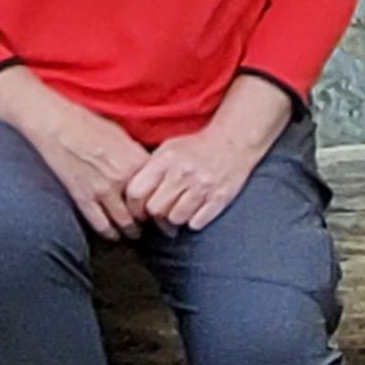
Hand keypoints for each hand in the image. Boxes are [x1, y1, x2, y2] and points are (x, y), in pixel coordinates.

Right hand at [0, 67, 153, 237]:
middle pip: (144, 211)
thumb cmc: (88, 124)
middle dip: (149, 221)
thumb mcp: (122, 136)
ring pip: (125, 223)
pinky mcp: (83, 198)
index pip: (158, 192)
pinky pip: (101, 225)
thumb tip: (149, 173)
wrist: (56, 124)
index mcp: (136, 160)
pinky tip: (113, 235)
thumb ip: (136, 157)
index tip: (163, 209)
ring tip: (134, 233)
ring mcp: (102, 190)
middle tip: (153, 227)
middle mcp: (123, 178)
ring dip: (131, 231)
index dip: (162, 203)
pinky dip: (110, 234)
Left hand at [119, 83, 292, 232]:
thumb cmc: (196, 147)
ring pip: (175, 219)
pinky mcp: (219, 199)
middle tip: (157, 217)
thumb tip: (130, 195)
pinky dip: (192, 222)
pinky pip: (196, 223)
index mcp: (165, 159)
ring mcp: (202, 187)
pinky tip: (193, 213)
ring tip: (176, 214)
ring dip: (173, 221)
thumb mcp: (168, 149)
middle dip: (154, 217)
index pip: (136, 191)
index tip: (137, 212)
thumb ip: (150, 169)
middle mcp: (182, 173)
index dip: (133, 207)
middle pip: (155, 209)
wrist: (233, 142)